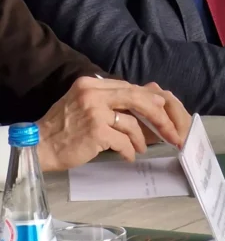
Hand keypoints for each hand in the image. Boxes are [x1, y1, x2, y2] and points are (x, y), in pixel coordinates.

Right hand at [36, 77, 186, 172]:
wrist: (38, 146)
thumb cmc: (62, 128)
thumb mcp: (83, 103)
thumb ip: (107, 101)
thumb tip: (143, 104)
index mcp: (91, 84)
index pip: (129, 87)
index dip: (149, 99)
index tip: (163, 109)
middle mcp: (93, 94)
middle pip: (137, 98)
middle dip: (158, 115)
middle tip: (170, 130)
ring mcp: (95, 112)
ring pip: (132, 122)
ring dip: (141, 138)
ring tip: (142, 147)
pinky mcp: (96, 131)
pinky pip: (123, 141)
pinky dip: (129, 150)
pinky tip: (129, 156)